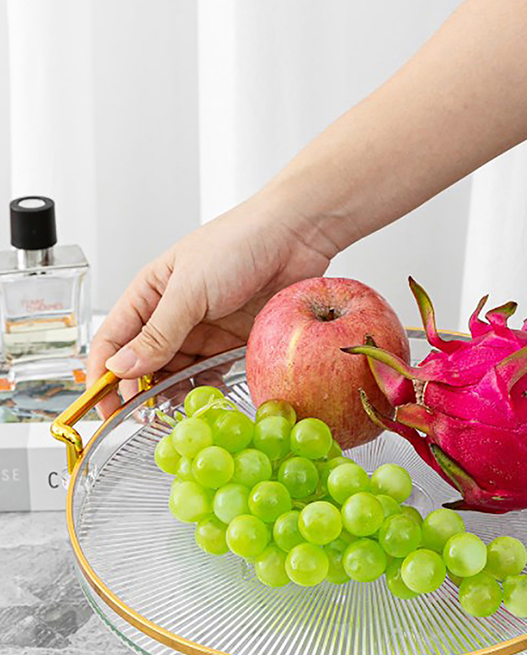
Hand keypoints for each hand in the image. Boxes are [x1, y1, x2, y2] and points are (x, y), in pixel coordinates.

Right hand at [87, 192, 334, 417]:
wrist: (295, 236)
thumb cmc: (238, 243)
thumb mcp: (190, 289)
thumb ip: (158, 332)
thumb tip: (121, 367)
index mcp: (149, 294)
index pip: (113, 340)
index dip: (103, 375)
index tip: (104, 406)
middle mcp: (173, 315)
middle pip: (144, 363)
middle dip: (139, 391)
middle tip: (142, 418)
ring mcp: (204, 330)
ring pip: (177, 373)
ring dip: (172, 394)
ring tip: (174, 413)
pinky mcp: (234, 342)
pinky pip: (212, 373)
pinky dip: (205, 389)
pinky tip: (205, 400)